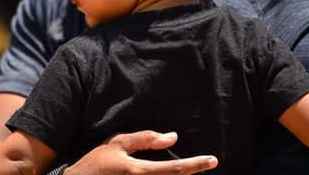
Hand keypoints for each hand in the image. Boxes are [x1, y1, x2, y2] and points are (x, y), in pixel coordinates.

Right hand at [64, 131, 217, 174]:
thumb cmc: (95, 164)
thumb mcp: (117, 144)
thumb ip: (145, 140)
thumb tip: (173, 137)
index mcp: (138, 172)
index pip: (175, 170)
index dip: (197, 165)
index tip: (213, 160)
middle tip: (203, 166)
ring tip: (184, 170)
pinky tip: (164, 174)